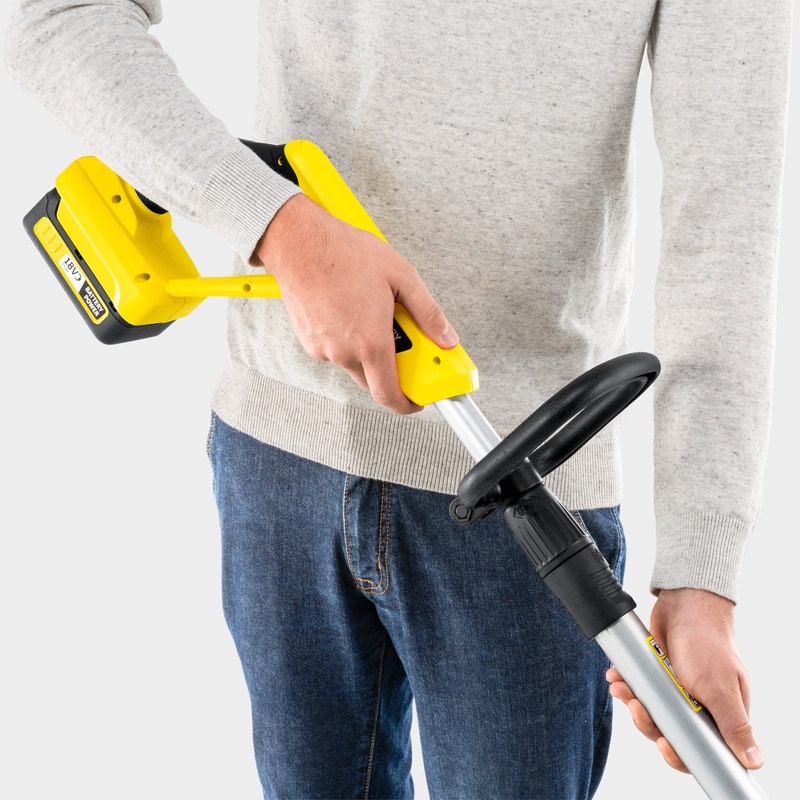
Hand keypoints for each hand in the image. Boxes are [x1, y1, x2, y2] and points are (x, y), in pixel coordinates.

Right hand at [254, 194, 457, 413]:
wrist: (299, 242)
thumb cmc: (344, 253)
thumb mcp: (401, 276)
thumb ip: (428, 313)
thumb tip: (446, 337)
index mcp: (370, 342)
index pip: (389, 394)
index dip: (406, 404)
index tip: (417, 399)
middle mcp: (344, 352)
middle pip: (373, 380)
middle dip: (391, 368)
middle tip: (401, 340)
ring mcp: (323, 348)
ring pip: (354, 363)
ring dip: (368, 349)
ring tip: (371, 312)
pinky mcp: (308, 341)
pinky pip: (335, 350)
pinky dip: (348, 339)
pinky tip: (350, 310)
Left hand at [606, 588, 763, 772]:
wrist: (685, 602)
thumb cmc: (708, 643)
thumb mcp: (720, 688)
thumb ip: (734, 725)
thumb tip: (755, 762)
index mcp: (721, 713)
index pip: (703, 748)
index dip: (682, 754)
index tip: (665, 747)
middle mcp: (699, 704)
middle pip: (671, 731)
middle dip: (650, 724)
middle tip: (639, 710)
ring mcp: (676, 689)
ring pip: (651, 710)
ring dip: (634, 703)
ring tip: (622, 689)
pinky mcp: (658, 673)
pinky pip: (640, 688)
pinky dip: (627, 684)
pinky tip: (617, 678)